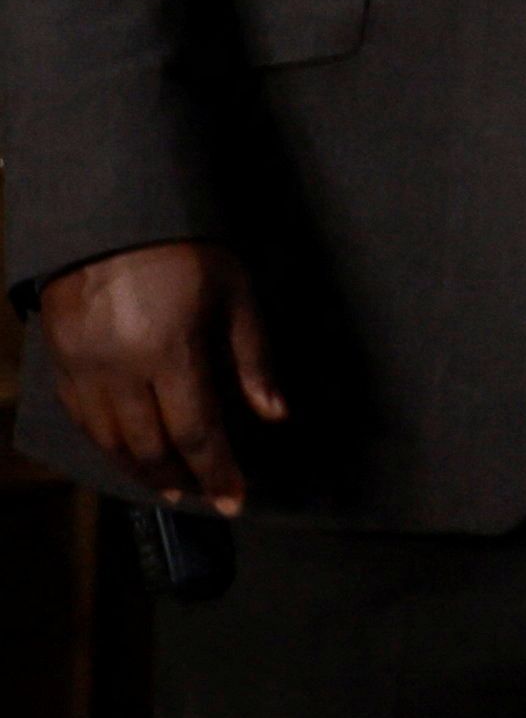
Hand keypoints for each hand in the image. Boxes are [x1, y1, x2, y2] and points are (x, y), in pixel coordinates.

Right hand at [37, 240, 287, 513]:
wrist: (109, 218)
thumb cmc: (185, 250)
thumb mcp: (235, 294)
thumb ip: (253, 359)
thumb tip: (275, 414)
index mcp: (170, 352)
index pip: (197, 432)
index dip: (217, 471)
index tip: (234, 500)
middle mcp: (120, 369)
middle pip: (149, 446)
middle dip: (179, 478)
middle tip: (202, 497)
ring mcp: (83, 368)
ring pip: (109, 440)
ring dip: (140, 470)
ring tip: (168, 484)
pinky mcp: (59, 361)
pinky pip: (81, 419)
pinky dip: (105, 444)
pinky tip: (125, 453)